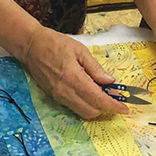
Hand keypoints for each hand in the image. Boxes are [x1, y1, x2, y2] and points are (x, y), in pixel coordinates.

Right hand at [15, 27, 131, 119]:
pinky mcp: (54, 97)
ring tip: (103, 94)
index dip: (113, 106)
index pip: (98, 99)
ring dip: (95, 107)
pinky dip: (85, 104)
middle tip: (114, 96)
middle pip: (91, 111)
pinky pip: (73, 107)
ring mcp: (58, 96)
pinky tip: (89, 92)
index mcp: (73, 78)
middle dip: (106, 107)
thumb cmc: (55, 43)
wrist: (30, 46)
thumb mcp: (79, 50)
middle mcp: (65, 92)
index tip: (125, 108)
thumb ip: (95, 68)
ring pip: (82, 112)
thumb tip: (110, 82)